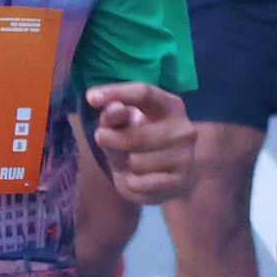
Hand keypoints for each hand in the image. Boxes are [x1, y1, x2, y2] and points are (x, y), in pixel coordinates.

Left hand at [84, 81, 194, 202]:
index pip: (144, 93)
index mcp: (171, 105)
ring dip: (126, 164)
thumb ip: (115, 114)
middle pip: (137, 135)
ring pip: (137, 163)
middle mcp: (184, 128)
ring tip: (133, 162)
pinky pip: (141, 184)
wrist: (162, 178)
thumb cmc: (139, 141)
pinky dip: (132, 183)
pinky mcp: (180, 181)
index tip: (90, 98)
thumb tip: (114, 110)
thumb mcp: (122, 124)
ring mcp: (186, 156)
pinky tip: (140, 179)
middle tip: (100, 138)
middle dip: (112, 139)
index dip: (116, 93)